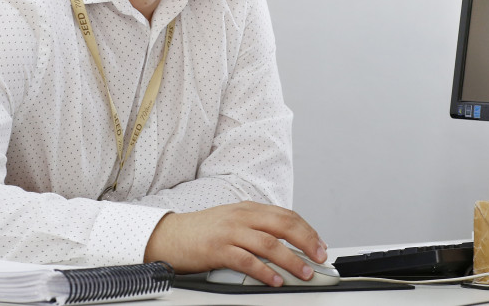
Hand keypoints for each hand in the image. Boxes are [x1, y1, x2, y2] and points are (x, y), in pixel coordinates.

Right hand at [143, 201, 327, 286]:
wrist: (169, 235)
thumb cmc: (202, 231)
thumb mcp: (233, 221)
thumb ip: (257, 227)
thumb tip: (285, 244)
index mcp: (248, 208)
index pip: (286, 215)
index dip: (307, 230)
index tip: (319, 245)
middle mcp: (241, 217)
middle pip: (283, 225)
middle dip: (306, 241)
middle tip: (319, 257)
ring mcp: (230, 232)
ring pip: (269, 243)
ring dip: (291, 259)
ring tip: (304, 272)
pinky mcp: (218, 249)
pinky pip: (247, 260)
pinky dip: (264, 271)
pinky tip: (275, 280)